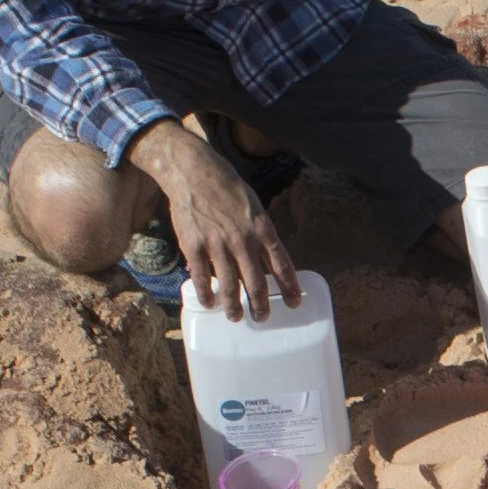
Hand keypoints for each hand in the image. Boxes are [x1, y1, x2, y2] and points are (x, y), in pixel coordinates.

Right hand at [131, 120, 296, 316]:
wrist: (193, 171)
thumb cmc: (225, 186)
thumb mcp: (253, 205)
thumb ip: (259, 232)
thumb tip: (264, 257)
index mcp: (261, 228)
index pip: (281, 263)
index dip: (289, 286)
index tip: (294, 303)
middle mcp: (242, 239)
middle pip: (256, 282)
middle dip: (261, 305)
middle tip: (262, 317)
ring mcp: (217, 244)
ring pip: (230, 286)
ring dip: (234, 306)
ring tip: (236, 316)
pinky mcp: (194, 246)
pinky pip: (202, 278)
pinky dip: (207, 294)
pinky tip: (211, 303)